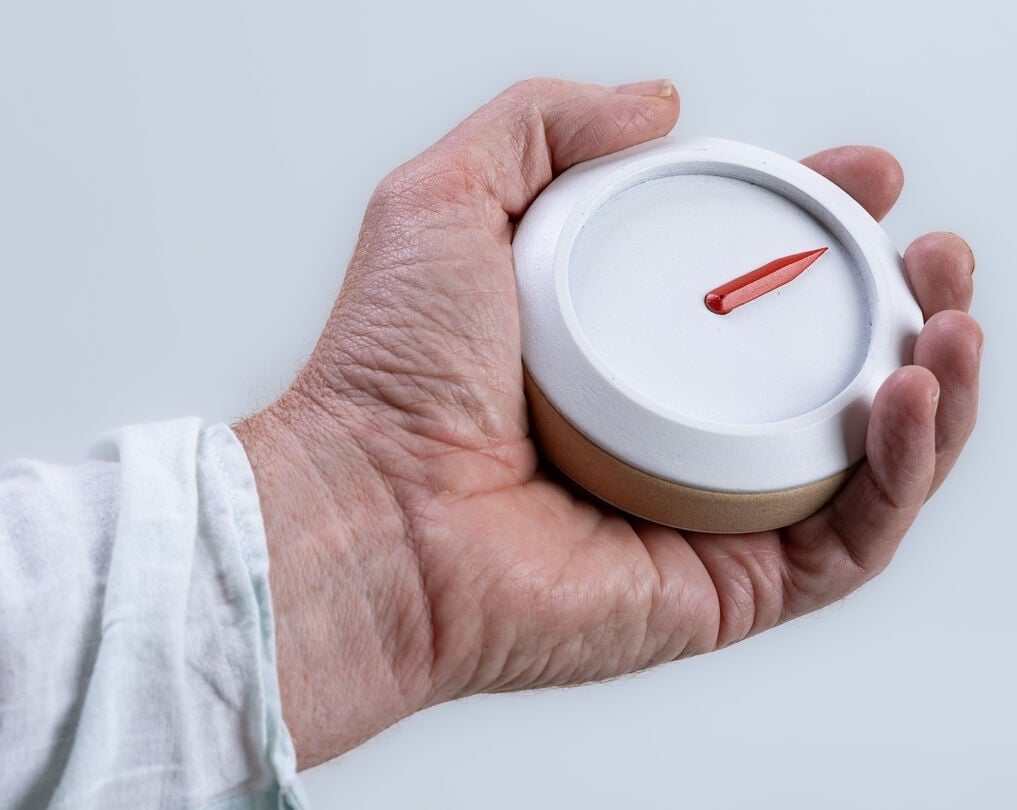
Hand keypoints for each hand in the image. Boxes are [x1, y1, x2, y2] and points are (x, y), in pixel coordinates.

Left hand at [234, 78, 980, 767]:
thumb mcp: (452, 194)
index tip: (862, 174)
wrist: (370, 507)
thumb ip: (547, 121)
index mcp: (621, 343)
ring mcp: (704, 510)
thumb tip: (660, 103)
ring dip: (938, 384)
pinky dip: (905, 472)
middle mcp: (670, 426)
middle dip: (905, 301)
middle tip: (932, 252)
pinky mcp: (725, 587)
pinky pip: (850, 538)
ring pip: (862, 455)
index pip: (755, 280)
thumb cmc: (390, 369)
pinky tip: (911, 394)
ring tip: (950, 317)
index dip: (821, 225)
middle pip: (825, 365)